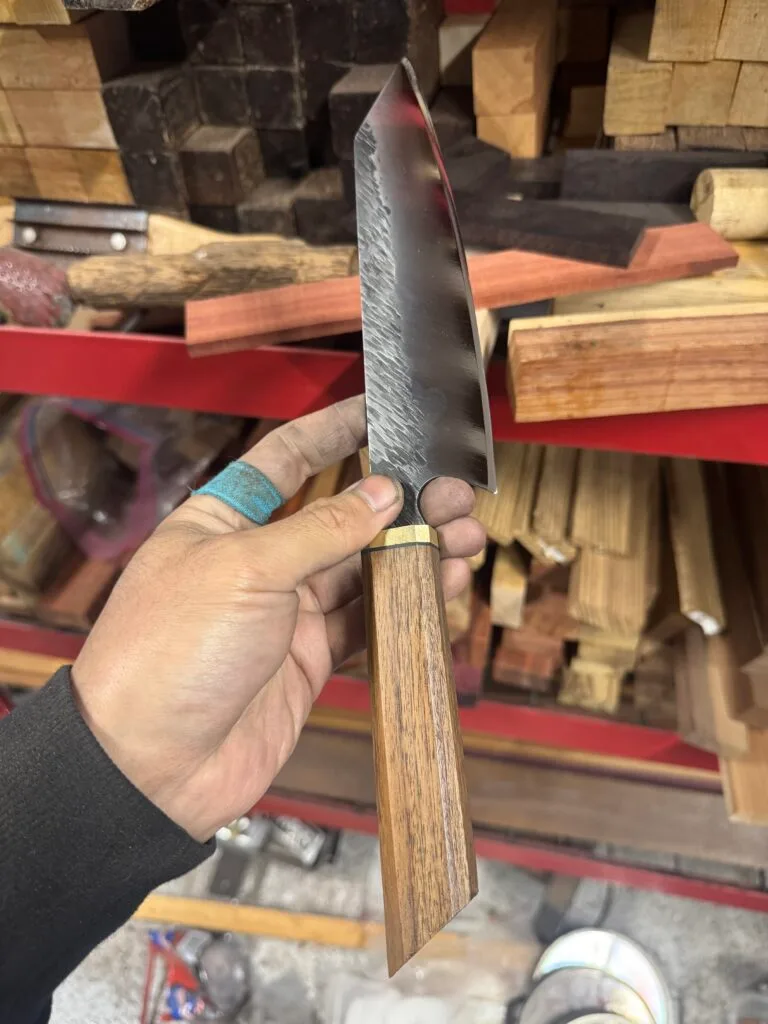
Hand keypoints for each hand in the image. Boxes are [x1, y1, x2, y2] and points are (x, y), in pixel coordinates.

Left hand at [72, 397, 484, 840]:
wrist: (152, 766)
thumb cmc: (169, 653)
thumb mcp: (246, 570)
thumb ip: (322, 529)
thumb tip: (382, 491)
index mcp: (222, 522)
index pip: (285, 459)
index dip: (332, 431)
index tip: (377, 410)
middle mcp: (256, 562)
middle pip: (340, 517)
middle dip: (398, 501)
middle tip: (451, 491)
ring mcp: (284, 615)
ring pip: (363, 571)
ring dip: (414, 552)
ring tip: (464, 535)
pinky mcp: (307, 662)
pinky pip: (366, 623)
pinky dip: (406, 604)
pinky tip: (440, 584)